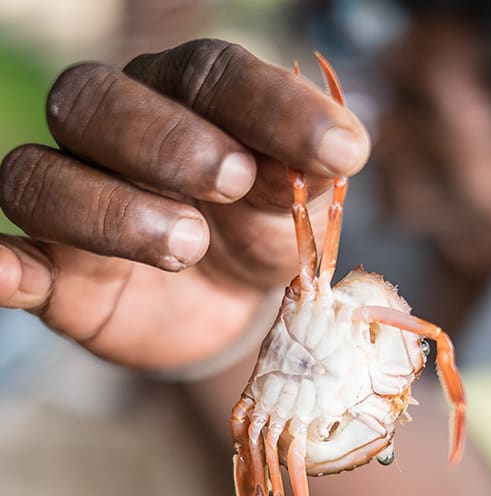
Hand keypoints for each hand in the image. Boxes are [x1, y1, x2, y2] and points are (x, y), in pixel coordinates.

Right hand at [0, 39, 369, 368]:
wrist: (226, 308)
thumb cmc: (257, 238)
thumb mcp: (295, 212)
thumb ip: (305, 181)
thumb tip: (337, 153)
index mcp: (182, 100)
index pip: (209, 73)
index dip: (269, 104)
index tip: (337, 152)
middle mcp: (112, 134)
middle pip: (97, 101)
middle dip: (166, 140)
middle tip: (233, 182)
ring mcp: (74, 201)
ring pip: (41, 176)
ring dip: (108, 207)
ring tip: (186, 244)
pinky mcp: (53, 274)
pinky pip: (10, 258)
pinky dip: (2, 265)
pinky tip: (5, 272)